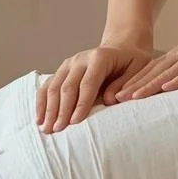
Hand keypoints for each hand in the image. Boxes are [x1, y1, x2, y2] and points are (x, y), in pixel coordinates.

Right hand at [37, 44, 152, 132]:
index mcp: (100, 57)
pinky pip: (47, 86)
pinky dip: (42, 103)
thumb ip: (125, 84)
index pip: (88, 83)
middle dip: (61, 110)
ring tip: (46, 129)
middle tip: (58, 130)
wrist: (121, 48)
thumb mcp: (138, 69)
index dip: (81, 104)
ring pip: (54, 87)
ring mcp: (68, 64)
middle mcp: (80, 59)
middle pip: (67, 86)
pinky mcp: (61, 70)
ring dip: (48, 109)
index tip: (74, 122)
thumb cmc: (131, 62)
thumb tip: (108, 100)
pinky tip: (39, 119)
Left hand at [115, 20, 177, 101]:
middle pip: (156, 70)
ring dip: (150, 85)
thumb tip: (175, 89)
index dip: (134, 82)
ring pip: (170, 71)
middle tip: (115, 100)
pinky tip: (167, 88)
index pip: (153, 70)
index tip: (117, 96)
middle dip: (134, 85)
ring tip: (133, 98)